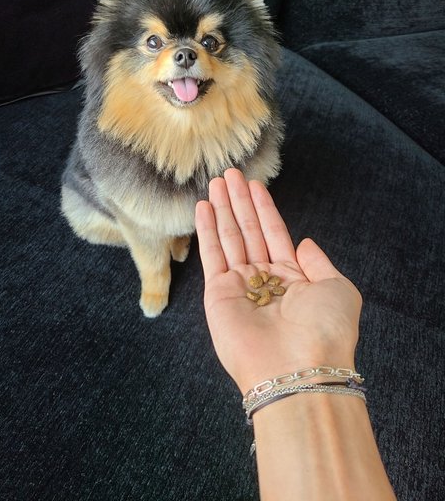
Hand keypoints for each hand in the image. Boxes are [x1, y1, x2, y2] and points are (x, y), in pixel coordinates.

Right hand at [195, 169, 362, 393]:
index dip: (264, 208)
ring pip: (229, 237)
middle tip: (229, 173)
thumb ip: (319, 263)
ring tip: (216, 181)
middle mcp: (264, 279)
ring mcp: (239, 286)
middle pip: (248, 230)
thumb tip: (304, 243)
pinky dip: (207, 229)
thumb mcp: (337, 289)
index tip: (255, 184)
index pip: (274, 233)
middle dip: (239, 201)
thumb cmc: (325, 330)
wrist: (298, 368)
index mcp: (292, 277)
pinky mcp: (218, 293)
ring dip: (222, 208)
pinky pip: (212, 254)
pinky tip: (204, 207)